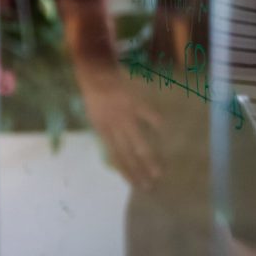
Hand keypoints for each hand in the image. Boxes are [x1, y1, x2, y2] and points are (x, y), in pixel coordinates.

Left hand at [75, 62, 161, 189]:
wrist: (92, 69)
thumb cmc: (94, 93)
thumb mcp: (95, 115)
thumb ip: (106, 131)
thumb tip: (116, 148)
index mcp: (102, 130)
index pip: (115, 157)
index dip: (126, 172)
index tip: (137, 185)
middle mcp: (112, 126)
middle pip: (127, 154)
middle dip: (139, 172)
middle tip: (150, 186)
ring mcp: (123, 116)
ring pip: (137, 142)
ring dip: (148, 158)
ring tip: (158, 171)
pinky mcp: (133, 102)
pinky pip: (148, 115)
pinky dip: (156, 122)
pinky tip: (163, 128)